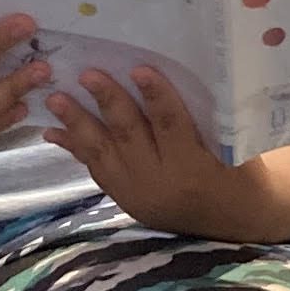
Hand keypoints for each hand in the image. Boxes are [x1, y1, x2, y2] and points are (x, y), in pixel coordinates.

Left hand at [45, 67, 270, 242]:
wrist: (227, 222)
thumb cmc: (236, 170)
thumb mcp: (231, 146)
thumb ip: (205, 118)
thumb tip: (172, 70)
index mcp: (193, 168)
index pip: (172, 126)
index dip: (156, 97)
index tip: (140, 69)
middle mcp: (159, 183)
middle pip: (130, 136)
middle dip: (107, 102)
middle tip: (87, 74)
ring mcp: (135, 193)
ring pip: (103, 153)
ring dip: (77, 124)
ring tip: (55, 99)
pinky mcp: (121, 198)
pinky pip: (94, 168)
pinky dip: (74, 147)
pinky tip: (53, 130)